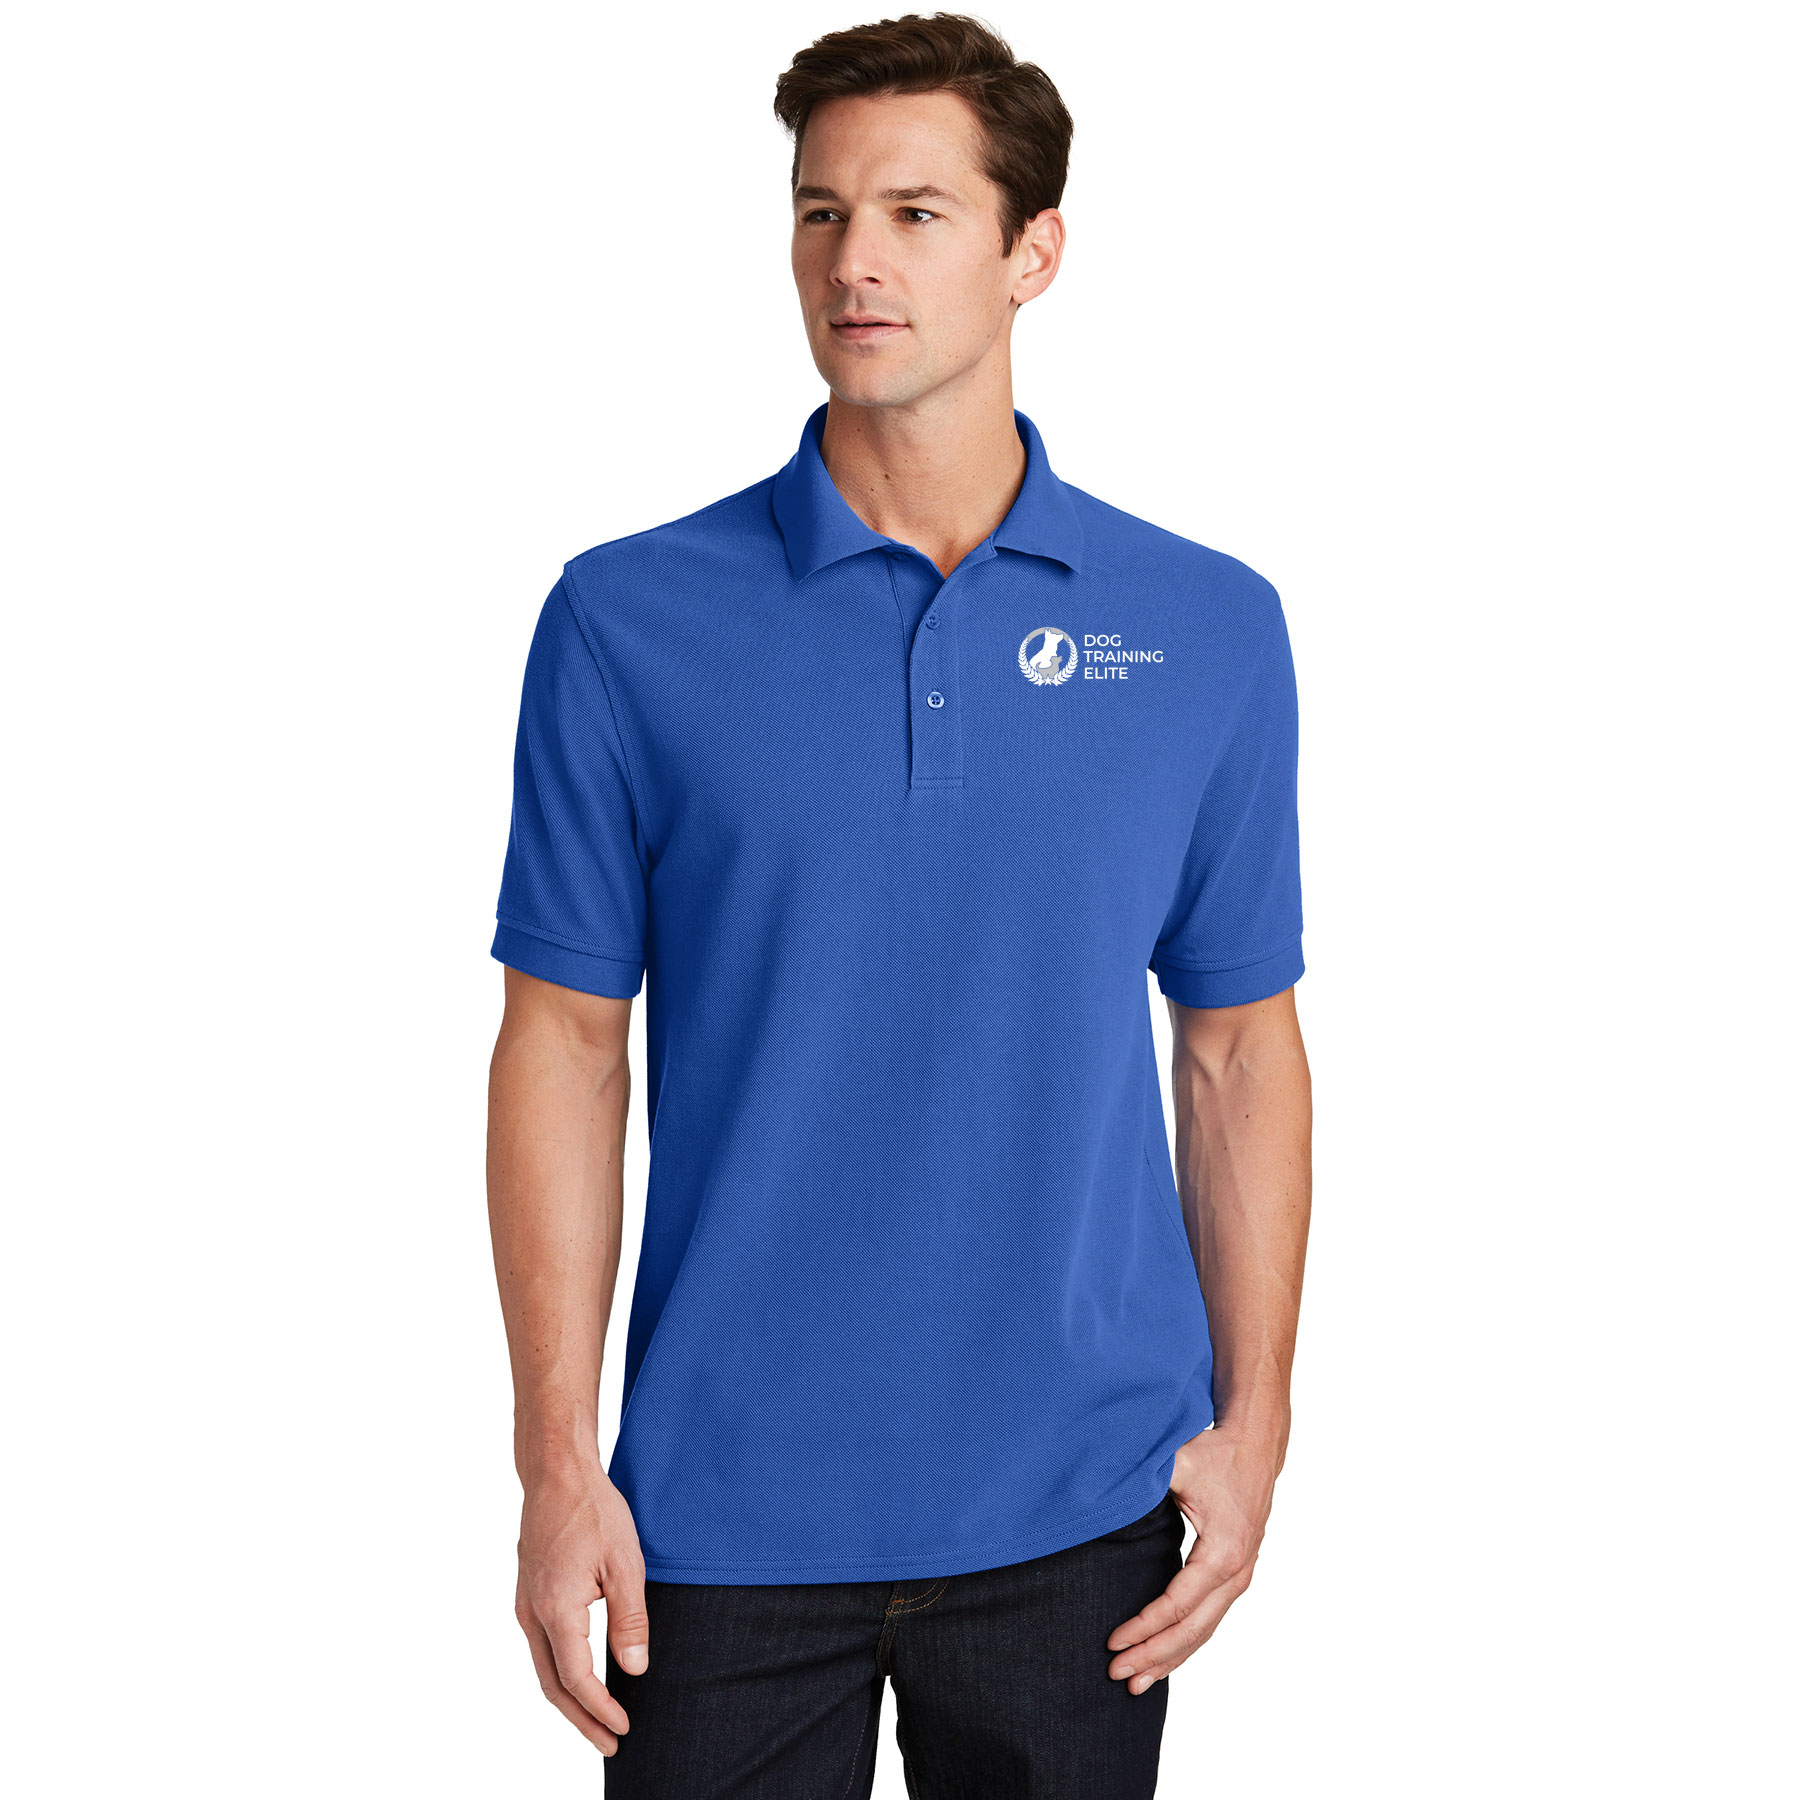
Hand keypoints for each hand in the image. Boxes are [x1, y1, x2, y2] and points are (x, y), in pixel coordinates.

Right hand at [514, 1462, 649, 1754]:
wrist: (556, 1473)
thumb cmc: (593, 1510)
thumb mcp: (625, 1562)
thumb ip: (629, 1619)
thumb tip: (635, 1668)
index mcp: (557, 1609)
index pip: (577, 1679)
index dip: (600, 1709)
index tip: (623, 1729)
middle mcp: (532, 1613)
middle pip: (553, 1685)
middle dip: (581, 1720)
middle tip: (610, 1744)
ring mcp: (525, 1604)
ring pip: (544, 1668)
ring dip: (569, 1700)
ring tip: (597, 1721)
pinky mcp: (528, 1594)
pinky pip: (541, 1647)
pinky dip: (560, 1673)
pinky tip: (580, 1677)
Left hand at [1104, 1424, 1280, 1693]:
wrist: (1256, 1445)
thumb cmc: (1215, 1452)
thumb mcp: (1178, 1463)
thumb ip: (1142, 1481)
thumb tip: (1098, 1494)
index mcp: (1223, 1551)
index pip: (1177, 1604)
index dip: (1144, 1626)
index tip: (1112, 1641)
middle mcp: (1237, 1571)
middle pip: (1193, 1629)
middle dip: (1154, 1655)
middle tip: (1118, 1675)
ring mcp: (1241, 1575)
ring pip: (1205, 1631)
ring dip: (1171, 1658)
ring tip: (1138, 1681)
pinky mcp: (1237, 1574)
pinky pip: (1210, 1618)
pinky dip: (1187, 1642)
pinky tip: (1165, 1658)